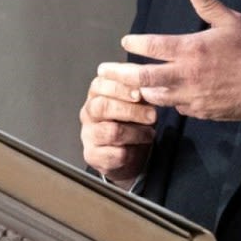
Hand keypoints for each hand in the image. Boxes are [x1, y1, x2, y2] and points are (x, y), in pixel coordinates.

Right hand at [79, 72, 155, 187]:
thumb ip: (139, 90)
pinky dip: (132, 152)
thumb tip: (150, 83)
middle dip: (131, 110)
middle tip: (152, 115)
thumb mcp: (136, 102)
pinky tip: (138, 148)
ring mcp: (88, 135)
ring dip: (137, 133)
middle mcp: (88, 113)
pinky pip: (115, 154)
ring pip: (111, 132)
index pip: (99, 85)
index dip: (120, 88)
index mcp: (96, 94)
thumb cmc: (131, 122)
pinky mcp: (92, 156)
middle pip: (102, 107)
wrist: (127, 153)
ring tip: (149, 134)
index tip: (140, 93)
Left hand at [103, 0, 240, 120]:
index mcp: (191, 49)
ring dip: (141, 91)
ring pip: (155, 96)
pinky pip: (176, 108)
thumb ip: (207, 3)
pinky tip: (162, 97)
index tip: (125, 40)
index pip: (153, 46)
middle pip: (143, 77)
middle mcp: (186, 75)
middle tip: (102, 72)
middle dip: (119, 74)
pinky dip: (166, 102)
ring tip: (128, 86)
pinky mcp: (200, 112)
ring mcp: (192, 96)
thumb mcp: (231, 21)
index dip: (135, 42)